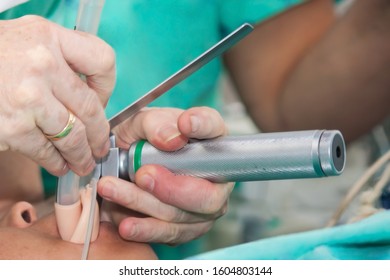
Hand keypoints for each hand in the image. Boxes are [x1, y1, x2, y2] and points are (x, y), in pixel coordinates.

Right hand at [0, 15, 114, 175]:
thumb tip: (92, 99)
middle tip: (100, 147)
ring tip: (84, 163)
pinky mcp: (12, 127)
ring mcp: (28, 98)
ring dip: (82, 155)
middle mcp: (43, 65)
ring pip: (73, 136)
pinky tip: (60, 165)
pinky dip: (57, 163)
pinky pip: (46, 151)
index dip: (107, 86)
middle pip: (91, 108)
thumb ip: (63, 59)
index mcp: (50, 38)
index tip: (103, 102)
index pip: (102, 61)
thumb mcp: (30, 40)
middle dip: (99, 135)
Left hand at [98, 107, 233, 243]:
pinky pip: (169, 234)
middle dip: (171, 187)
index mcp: (205, 139)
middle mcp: (213, 175)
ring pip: (182, 216)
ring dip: (144, 204)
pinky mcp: (185, 228)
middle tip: (141, 175)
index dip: (204, 126)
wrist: (119, 168)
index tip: (185, 123)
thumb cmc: (137, 141)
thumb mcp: (139, 123)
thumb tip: (171, 139)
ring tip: (112, 190)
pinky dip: (144, 228)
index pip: (214, 127)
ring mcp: (203, 206)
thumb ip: (155, 125)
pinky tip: (125, 224)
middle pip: (207, 192)